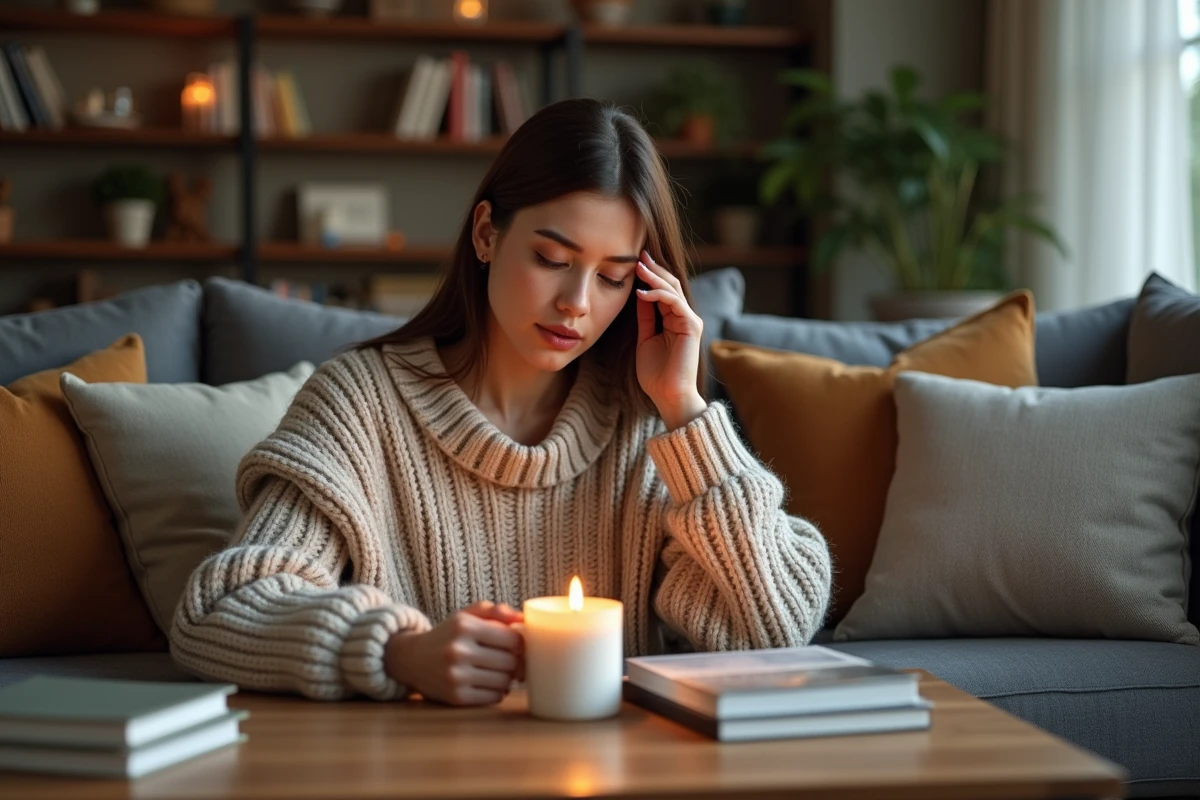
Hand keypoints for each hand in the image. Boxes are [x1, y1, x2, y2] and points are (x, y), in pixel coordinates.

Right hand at [384, 601, 523, 705]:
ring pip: (505, 681)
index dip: (519, 643)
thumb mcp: (466, 615)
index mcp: (464, 626)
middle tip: (508, 660)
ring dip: (507, 678)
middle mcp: (458, 651)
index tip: (515, 645)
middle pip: (510, 662)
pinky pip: (494, 697)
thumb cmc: (447, 635)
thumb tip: (521, 619)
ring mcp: (456, 676)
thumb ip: (494, 612)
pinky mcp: (456, 697)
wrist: (411, 659)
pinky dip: (497, 692)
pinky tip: (488, 683)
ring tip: (497, 671)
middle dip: (514, 662)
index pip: (511, 639)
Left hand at [635, 249, 707, 429]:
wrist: (668, 395)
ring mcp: (690, 320)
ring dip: (655, 277)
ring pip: (673, 290)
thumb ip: (645, 316)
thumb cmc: (656, 374)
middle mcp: (685, 317)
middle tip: (639, 255)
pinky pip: (675, 303)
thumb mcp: (645, 338)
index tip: (635, 262)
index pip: (663, 290)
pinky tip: (642, 293)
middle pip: (671, 284)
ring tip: (638, 267)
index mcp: (674, 319)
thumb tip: (639, 294)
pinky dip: (658, 295)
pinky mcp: (691, 326)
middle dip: (654, 269)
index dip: (650, 276)